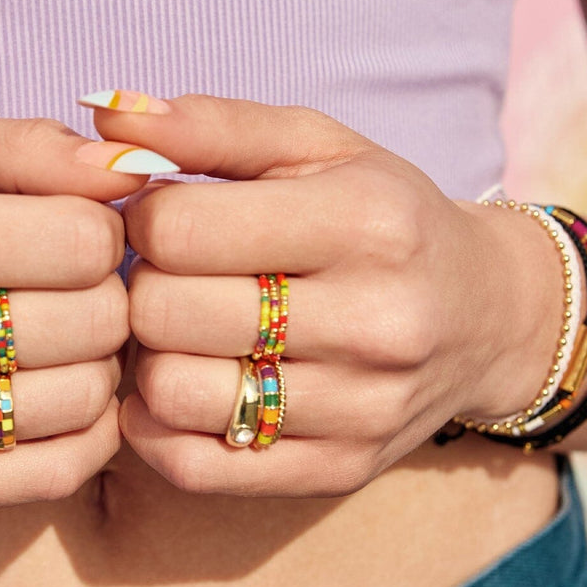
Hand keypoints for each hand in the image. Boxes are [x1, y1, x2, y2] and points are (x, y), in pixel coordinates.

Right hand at [0, 118, 147, 510]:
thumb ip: (30, 147)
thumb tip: (137, 170)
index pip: (80, 241)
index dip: (102, 231)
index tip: (76, 233)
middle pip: (93, 321)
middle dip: (107, 296)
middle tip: (74, 289)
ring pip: (85, 399)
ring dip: (99, 362)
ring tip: (61, 338)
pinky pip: (58, 472)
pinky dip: (90, 430)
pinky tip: (63, 394)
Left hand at [89, 95, 562, 495]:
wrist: (482, 317)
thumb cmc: (380, 216)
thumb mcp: (314, 146)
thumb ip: (210, 125)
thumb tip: (103, 115)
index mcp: (365, 222)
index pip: (175, 229)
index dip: (140, 219)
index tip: (162, 221)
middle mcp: (374, 321)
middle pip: (164, 312)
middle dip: (142, 287)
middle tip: (166, 278)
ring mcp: (359, 408)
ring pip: (171, 393)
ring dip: (147, 359)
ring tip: (176, 332)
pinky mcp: (337, 470)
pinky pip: (193, 466)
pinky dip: (157, 427)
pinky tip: (179, 385)